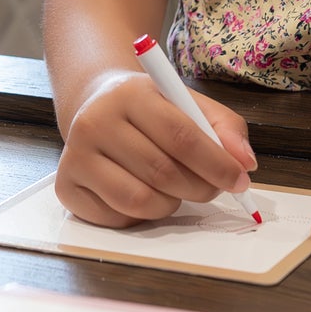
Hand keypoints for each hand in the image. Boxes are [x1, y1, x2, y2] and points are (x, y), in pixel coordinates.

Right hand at [56, 70, 256, 226]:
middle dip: (201, 188)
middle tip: (213, 188)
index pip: (180, 136)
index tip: (240, 180)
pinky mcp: (66, 186)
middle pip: (163, 172)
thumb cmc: (151, 109)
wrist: (95, 104)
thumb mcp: (188, 102)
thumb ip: (224, 128)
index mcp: (130, 94)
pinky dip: (142, 215)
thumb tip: (244, 163)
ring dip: (171, 203)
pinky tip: (143, 191)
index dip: (217, 164)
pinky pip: (118, 217)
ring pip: (141, 201)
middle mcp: (95, 121)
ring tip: (174, 188)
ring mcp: (76, 155)